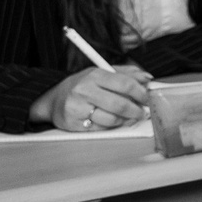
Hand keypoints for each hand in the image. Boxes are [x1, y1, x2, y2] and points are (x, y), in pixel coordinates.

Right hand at [29, 63, 154, 130]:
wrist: (54, 98)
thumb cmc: (83, 85)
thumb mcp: (102, 73)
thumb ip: (126, 74)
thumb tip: (147, 77)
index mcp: (94, 75)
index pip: (125, 84)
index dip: (141, 93)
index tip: (148, 99)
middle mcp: (84, 90)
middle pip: (120, 104)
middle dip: (137, 111)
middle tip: (142, 113)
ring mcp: (77, 108)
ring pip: (112, 119)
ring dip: (125, 120)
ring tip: (128, 117)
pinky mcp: (73, 124)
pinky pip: (101, 128)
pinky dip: (111, 126)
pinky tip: (112, 120)